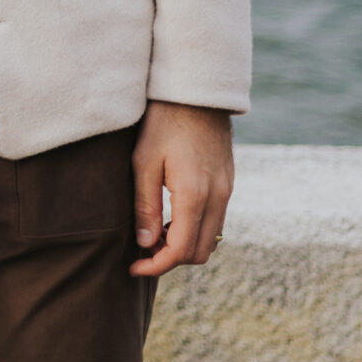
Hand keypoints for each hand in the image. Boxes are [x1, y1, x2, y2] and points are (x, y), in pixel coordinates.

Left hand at [129, 101, 234, 277]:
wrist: (196, 93)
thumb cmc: (163, 123)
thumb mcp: (144, 163)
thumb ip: (146, 207)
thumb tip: (146, 245)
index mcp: (195, 195)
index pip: (181, 250)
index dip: (156, 266)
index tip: (133, 267)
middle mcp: (218, 198)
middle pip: (200, 252)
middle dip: (171, 259)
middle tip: (142, 251)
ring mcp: (227, 191)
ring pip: (211, 239)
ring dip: (184, 245)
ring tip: (154, 233)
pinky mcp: (228, 183)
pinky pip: (215, 221)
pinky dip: (195, 229)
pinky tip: (171, 216)